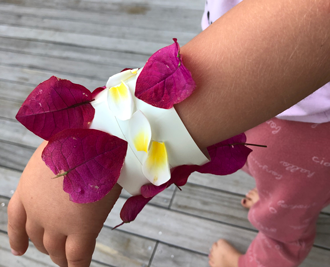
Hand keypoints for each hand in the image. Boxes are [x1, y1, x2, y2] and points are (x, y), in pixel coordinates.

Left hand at [7, 141, 121, 266]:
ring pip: (55, 250)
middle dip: (45, 245)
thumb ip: (56, 168)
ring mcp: (57, 222)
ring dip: (60, 257)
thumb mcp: (57, 152)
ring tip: (66, 260)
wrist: (94, 142)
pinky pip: (77, 257)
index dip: (17, 236)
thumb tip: (70, 170)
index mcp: (28, 188)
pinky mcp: (81, 229)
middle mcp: (37, 209)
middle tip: (54, 250)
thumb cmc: (80, 140)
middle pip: (37, 237)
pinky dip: (77, 266)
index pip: (16, 218)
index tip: (18, 248)